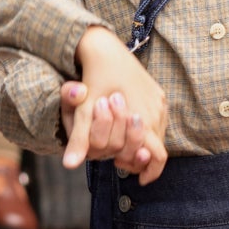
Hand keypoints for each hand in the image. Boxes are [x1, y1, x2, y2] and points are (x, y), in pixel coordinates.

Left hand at [61, 28, 168, 181]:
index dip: (150, 172)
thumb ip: (80, 140)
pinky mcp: (158, 93)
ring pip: (158, 134)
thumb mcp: (84, 111)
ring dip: (144, 143)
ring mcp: (159, 101)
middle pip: (157, 147)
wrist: (104, 48)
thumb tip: (69, 166)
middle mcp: (156, 112)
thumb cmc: (93, 80)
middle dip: (141, 157)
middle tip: (123, 161)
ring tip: (124, 145)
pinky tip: (129, 127)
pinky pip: (158, 119)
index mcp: (142, 119)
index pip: (157, 157)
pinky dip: (146, 129)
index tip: (140, 181)